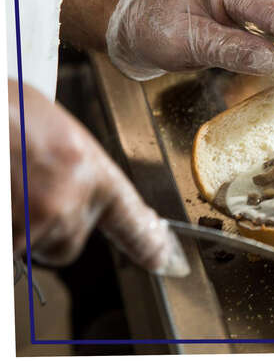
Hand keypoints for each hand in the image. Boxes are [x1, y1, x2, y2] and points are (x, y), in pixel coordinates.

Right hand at [9, 80, 188, 276]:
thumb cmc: (11, 113)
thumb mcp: (54, 132)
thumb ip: (70, 168)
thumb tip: (64, 182)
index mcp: (91, 169)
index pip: (133, 220)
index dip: (148, 243)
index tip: (162, 257)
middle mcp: (72, 201)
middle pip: (67, 244)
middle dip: (46, 231)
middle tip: (25, 197)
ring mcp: (40, 221)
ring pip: (30, 247)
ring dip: (17, 229)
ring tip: (10, 189)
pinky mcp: (12, 234)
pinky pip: (11, 250)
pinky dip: (5, 232)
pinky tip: (5, 201)